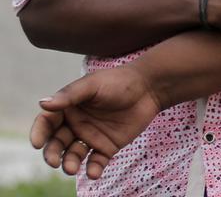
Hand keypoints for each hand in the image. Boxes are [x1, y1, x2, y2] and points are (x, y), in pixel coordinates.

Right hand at [30, 66, 161, 179]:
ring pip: (73, 155)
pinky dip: (93, 169)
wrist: (150, 88)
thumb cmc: (119, 81)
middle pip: (56, 143)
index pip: (47, 123)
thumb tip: (42, 104)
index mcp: (69, 108)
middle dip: (52, 154)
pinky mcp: (107, 147)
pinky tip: (94, 173)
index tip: (37, 143)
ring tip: (72, 169)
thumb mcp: (93, 84)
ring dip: (70, 164)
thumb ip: (70, 95)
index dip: (39, 133)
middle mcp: (76, 124)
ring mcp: (91, 137)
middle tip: (54, 162)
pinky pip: (96, 162)